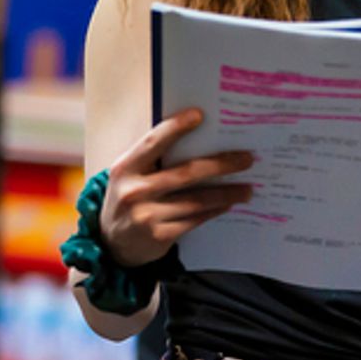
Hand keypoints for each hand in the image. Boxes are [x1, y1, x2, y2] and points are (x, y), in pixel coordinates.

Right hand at [99, 108, 255, 267]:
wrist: (112, 245)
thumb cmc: (130, 198)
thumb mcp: (132, 176)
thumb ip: (156, 159)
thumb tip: (203, 139)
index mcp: (125, 168)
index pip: (153, 143)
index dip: (175, 128)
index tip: (200, 115)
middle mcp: (134, 191)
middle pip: (186, 173)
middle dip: (221, 165)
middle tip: (247, 159)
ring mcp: (146, 216)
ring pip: (197, 200)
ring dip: (227, 193)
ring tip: (247, 189)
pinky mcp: (159, 236)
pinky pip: (195, 220)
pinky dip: (214, 211)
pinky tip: (228, 205)